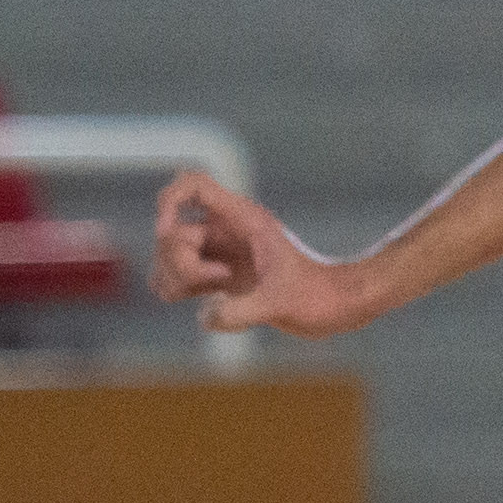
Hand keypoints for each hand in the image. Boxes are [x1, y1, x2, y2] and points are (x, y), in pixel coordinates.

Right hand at [150, 168, 370, 336]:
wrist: (336, 306)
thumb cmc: (318, 295)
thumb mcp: (281, 304)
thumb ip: (241, 311)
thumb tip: (204, 317)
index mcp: (241, 218)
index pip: (192, 185)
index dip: (170, 201)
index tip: (167, 231)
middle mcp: (225, 231)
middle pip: (171, 235)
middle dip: (182, 264)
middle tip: (223, 279)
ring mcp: (219, 254)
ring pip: (169, 261)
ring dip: (179, 281)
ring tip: (221, 295)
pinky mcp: (219, 278)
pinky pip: (178, 282)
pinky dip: (184, 294)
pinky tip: (218, 308)